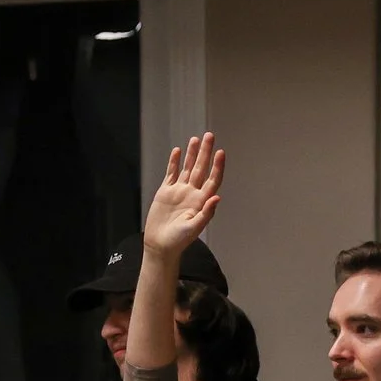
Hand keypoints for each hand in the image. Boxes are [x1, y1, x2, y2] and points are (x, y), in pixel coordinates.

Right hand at [142, 134, 224, 257]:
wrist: (160, 245)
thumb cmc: (178, 241)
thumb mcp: (194, 228)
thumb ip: (206, 213)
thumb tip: (217, 197)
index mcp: (201, 201)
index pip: (212, 179)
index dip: (217, 166)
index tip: (220, 152)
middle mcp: (192, 194)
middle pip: (201, 169)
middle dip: (205, 152)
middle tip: (210, 135)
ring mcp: (179, 192)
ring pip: (187, 168)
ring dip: (192, 154)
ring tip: (195, 139)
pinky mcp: (165, 192)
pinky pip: (171, 174)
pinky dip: (174, 163)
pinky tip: (177, 151)